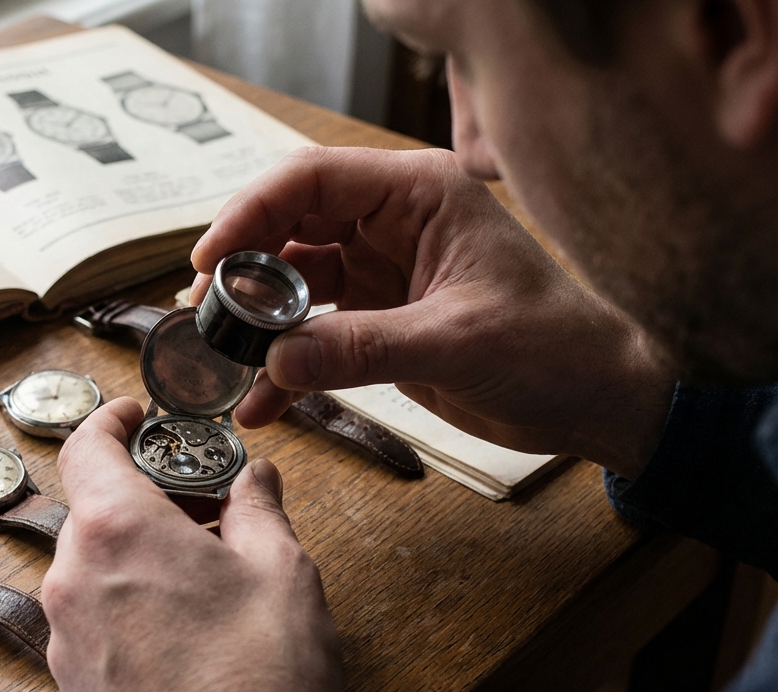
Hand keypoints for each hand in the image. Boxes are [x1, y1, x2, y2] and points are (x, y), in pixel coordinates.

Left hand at [45, 398, 347, 691]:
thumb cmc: (265, 680)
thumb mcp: (281, 569)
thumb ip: (258, 508)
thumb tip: (257, 480)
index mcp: (117, 531)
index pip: (86, 447)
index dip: (110, 421)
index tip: (134, 416)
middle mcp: (73, 580)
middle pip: (93, 511)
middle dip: (144, 499)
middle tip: (201, 510)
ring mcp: (65, 639)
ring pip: (90, 570)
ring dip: (134, 557)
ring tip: (199, 577)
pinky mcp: (72, 687)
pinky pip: (88, 624)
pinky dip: (123, 608)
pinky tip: (179, 631)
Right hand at [189, 146, 673, 477]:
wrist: (594, 400)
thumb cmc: (555, 348)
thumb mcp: (458, 342)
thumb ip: (364, 348)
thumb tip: (275, 362)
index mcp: (418, 195)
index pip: (312, 180)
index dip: (251, 212)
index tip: (209, 258)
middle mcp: (390, 225)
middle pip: (289, 227)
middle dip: (241, 269)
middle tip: (205, 314)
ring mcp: (379, 273)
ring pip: (291, 283)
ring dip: (254, 321)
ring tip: (219, 358)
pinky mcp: (375, 321)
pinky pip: (310, 336)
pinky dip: (282, 368)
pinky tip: (259, 403)